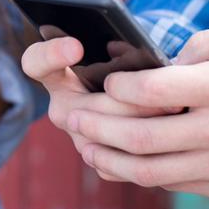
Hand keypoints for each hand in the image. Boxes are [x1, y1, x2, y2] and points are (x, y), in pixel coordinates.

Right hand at [20, 35, 171, 179]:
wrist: (150, 98)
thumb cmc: (133, 63)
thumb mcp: (123, 48)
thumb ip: (120, 47)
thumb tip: (142, 57)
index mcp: (55, 73)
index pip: (34, 62)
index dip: (51, 54)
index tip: (77, 46)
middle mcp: (63, 107)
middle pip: (80, 110)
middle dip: (120, 100)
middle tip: (153, 87)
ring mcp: (79, 136)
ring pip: (101, 139)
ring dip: (139, 124)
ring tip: (174, 107)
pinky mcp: (100, 161)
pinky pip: (118, 163)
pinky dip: (145, 151)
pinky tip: (173, 136)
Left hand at [68, 18, 208, 199]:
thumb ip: (203, 43)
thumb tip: (162, 62)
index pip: (154, 90)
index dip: (119, 88)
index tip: (104, 82)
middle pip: (142, 136)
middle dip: (97, 126)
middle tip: (71, 115)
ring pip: (149, 170)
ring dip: (108, 158)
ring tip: (83, 143)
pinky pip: (171, 183)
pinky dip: (137, 175)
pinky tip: (115, 161)